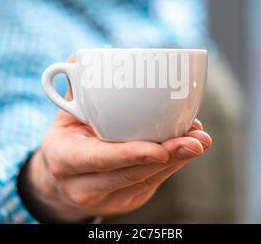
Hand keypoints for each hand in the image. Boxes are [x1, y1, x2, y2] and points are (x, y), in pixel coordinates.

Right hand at [18, 59, 211, 222]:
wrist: (61, 178)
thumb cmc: (67, 139)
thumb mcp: (63, 115)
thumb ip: (74, 88)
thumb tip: (82, 59)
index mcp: (64, 158)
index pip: (98, 158)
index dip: (129, 155)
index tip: (160, 149)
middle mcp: (82, 185)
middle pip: (131, 174)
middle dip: (168, 158)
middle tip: (197, 140)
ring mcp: (104, 198)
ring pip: (146, 180)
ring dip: (177, 160)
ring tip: (199, 140)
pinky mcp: (123, 202)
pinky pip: (151, 184)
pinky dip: (172, 165)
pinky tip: (186, 149)